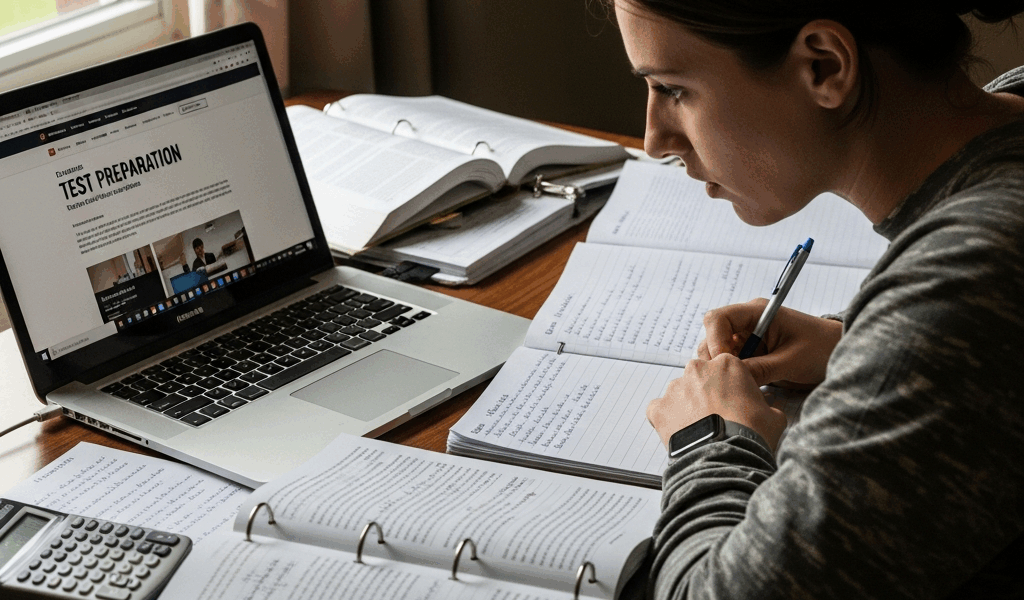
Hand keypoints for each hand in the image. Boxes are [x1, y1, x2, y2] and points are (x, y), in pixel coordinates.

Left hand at [647, 354, 786, 451]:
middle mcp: (698, 370)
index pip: (726, 368)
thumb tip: (768, 410)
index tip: (734, 401)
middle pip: (700, 377)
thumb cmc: (749, 435)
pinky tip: (681, 433)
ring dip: (687, 407)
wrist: (724, 458)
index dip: (730, 386)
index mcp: (727, 364)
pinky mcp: (659, 407)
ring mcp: (675, 388)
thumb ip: (768, 406)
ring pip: (680, 393)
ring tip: (700, 429)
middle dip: (706, 394)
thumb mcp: (774, 417)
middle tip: (717, 416)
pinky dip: (667, 419)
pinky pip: (660, 409)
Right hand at [696, 298, 841, 388]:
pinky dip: (732, 375)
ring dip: (723, 368)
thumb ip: (761, 368)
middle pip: (712, 336)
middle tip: (727, 379)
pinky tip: (743, 386)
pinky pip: (731, 363)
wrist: (839, 353)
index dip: (714, 340)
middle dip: (715, 357)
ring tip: (738, 384)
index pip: (718, 318)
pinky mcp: (750, 353)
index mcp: (757, 312)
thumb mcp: (791, 361)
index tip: (723, 362)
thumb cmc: (822, 348)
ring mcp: (747, 338)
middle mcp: (747, 323)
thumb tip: (731, 378)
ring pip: (718, 352)